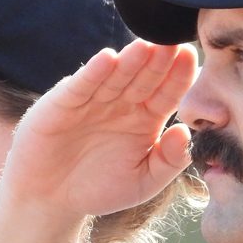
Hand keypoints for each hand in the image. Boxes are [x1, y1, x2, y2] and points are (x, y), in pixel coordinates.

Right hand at [0, 40, 196, 220]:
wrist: (50, 199)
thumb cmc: (98, 189)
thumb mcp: (143, 182)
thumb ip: (169, 161)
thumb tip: (186, 132)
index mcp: (146, 118)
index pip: (167, 93)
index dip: (179, 77)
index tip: (192, 59)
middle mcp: (122, 103)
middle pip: (144, 78)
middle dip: (159, 62)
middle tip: (174, 43)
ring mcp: (93, 100)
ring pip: (115, 76)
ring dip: (129, 61)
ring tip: (145, 46)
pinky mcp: (64, 102)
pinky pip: (82, 86)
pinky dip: (93, 73)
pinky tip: (107, 60)